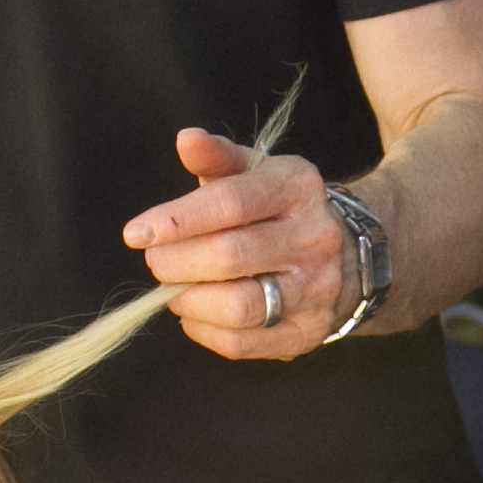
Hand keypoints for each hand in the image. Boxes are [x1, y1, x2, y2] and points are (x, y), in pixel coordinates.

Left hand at [123, 130, 346, 360]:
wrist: (346, 256)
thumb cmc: (279, 210)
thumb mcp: (254, 173)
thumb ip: (217, 157)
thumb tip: (186, 140)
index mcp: (297, 188)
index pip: (230, 202)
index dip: (177, 219)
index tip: (137, 233)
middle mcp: (315, 238)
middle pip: (228, 256)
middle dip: (175, 263)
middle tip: (156, 262)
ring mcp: (317, 289)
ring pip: (237, 306)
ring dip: (188, 300)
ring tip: (175, 289)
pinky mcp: (308, 331)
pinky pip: (243, 342)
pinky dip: (204, 330)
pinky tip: (195, 312)